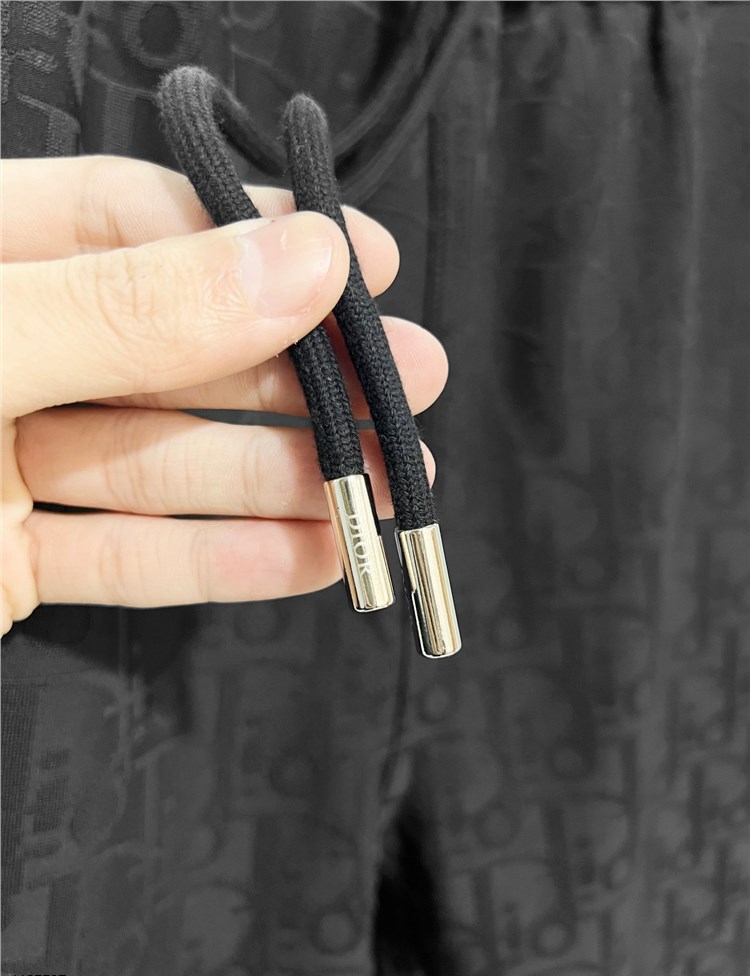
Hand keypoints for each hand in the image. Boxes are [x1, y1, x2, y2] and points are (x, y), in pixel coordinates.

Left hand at [1, 156, 447, 633]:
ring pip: (162, 463)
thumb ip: (127, 310)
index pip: (130, 219)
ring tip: (391, 483)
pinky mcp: (6, 567)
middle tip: (407, 382)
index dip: (253, 232)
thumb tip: (295, 263)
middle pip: (169, 349)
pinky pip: (127, 557)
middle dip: (298, 371)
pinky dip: (219, 560)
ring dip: (284, 478)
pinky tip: (308, 554)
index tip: (362, 259)